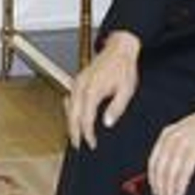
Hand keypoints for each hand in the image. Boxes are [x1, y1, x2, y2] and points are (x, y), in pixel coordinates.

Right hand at [65, 30, 139, 149]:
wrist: (119, 49)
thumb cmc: (123, 68)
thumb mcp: (126, 90)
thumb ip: (116, 108)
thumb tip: (107, 124)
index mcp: (93, 91)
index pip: (86, 119)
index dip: (88, 134)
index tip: (92, 143)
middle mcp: (81, 87)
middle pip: (72, 115)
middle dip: (74, 132)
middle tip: (77, 145)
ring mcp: (77, 83)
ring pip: (68, 108)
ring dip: (70, 122)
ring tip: (74, 135)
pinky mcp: (78, 81)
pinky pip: (70, 99)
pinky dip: (69, 111)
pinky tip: (72, 116)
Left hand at [147, 94, 194, 194]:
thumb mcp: (190, 131)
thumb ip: (180, 144)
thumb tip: (175, 166)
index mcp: (168, 133)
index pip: (154, 160)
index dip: (153, 178)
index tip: (155, 191)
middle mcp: (171, 138)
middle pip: (159, 169)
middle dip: (159, 189)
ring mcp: (182, 144)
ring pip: (169, 173)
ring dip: (168, 191)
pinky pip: (183, 173)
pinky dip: (179, 186)